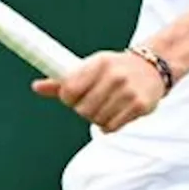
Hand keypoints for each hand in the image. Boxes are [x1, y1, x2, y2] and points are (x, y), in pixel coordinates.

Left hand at [31, 51, 165, 132]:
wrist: (152, 68)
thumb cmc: (114, 69)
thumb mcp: (90, 67)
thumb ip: (63, 80)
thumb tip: (35, 87)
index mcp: (99, 63)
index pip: (69, 89)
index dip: (68, 98)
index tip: (73, 97)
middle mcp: (114, 76)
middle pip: (82, 109)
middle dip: (83, 110)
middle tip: (92, 103)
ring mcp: (128, 91)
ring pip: (97, 120)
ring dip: (97, 118)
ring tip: (105, 106)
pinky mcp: (139, 106)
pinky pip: (112, 127)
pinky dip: (109, 125)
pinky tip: (115, 113)